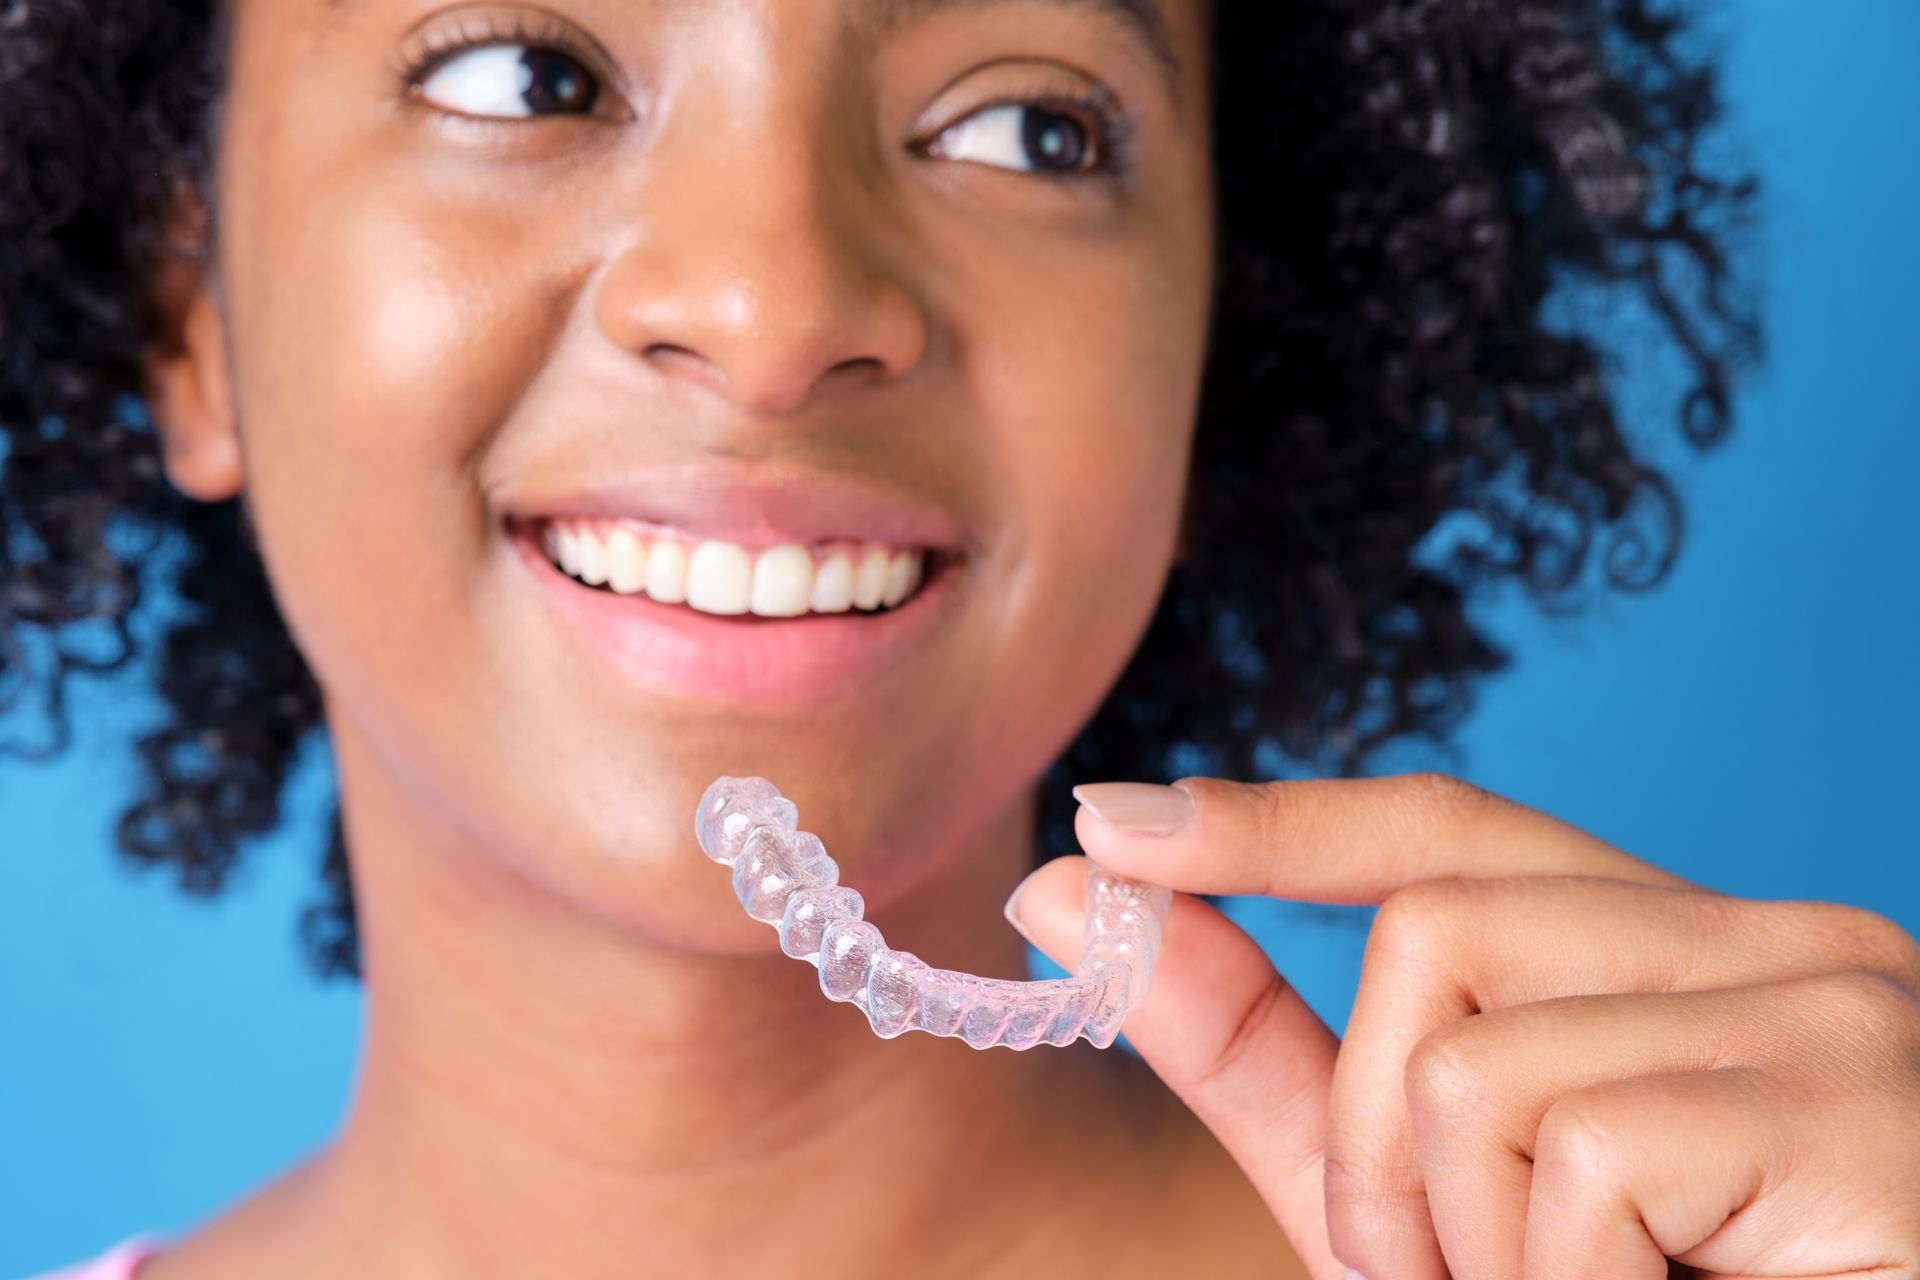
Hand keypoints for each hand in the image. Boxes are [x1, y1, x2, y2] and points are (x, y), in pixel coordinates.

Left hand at [1005, 772, 1919, 1279]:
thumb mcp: (1425, 1204)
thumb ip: (1265, 1058)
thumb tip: (1068, 890)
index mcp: (1687, 956)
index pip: (1454, 829)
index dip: (1275, 824)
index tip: (1112, 826)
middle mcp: (1780, 943)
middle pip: (1433, 930)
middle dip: (1373, 1143)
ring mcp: (1834, 1008)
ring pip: (1478, 1057)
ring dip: (1466, 1242)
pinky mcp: (1859, 1102)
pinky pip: (1581, 1150)